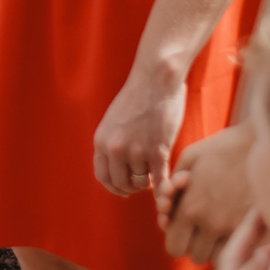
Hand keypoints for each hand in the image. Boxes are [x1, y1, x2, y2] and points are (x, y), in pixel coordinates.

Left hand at [92, 63, 187, 198]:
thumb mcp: (113, 120)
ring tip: (154, 175)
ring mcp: (136, 151)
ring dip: (148, 183)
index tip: (123, 189)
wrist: (155, 80)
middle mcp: (115, 149)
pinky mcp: (158, 151)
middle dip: (131, 187)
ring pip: (141, 182)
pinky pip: (160, 180)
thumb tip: (117, 167)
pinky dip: (164, 187)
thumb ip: (112, 142)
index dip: (114, 187)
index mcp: (101, 140)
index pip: (102, 176)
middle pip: (121, 183)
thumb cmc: (137, 96)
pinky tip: (168, 185)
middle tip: (141, 183)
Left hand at [158, 123, 255, 264]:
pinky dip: (236, 244)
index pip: (174, 247)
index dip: (176, 238)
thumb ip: (173, 186)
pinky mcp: (258, 228)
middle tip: (200, 226)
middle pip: (195, 256)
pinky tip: (236, 226)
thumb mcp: (189, 158)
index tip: (183, 227)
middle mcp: (212, 224)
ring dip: (216, 246)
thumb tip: (167, 206)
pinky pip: (242, 251)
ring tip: (219, 225)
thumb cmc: (223, 147)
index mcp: (191, 208)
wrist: (262, 143)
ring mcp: (237, 228)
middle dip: (194, 243)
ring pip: (219, 257)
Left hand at [203, 210, 269, 269]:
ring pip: (257, 235)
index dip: (259, 207)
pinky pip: (262, 247)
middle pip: (252, 226)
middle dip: (263, 208)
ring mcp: (244, 263)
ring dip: (267, 220)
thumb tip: (268, 249)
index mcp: (231, 255)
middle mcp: (236, 254)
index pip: (248, 225)